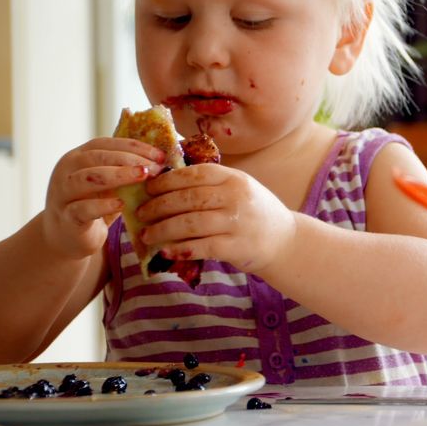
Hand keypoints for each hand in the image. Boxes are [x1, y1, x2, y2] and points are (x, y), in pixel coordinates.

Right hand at [41, 138, 165, 258]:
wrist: (67, 238)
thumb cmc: (93, 206)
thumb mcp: (108, 185)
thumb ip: (124, 171)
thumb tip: (161, 161)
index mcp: (77, 157)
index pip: (104, 144)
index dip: (133, 146)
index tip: (159, 155)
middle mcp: (66, 171)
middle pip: (96, 157)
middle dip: (129, 159)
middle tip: (155, 167)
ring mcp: (62, 194)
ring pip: (86, 178)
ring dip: (117, 175)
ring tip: (142, 176)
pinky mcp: (67, 217)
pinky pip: (83, 208)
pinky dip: (103, 205)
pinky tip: (122, 204)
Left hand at [136, 164, 296, 271]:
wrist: (285, 240)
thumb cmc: (254, 212)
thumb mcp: (239, 188)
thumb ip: (211, 184)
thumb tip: (164, 183)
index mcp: (234, 178)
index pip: (193, 174)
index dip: (166, 181)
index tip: (148, 188)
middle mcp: (236, 197)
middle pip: (187, 198)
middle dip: (158, 206)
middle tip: (141, 213)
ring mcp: (237, 223)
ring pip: (190, 223)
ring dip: (163, 229)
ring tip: (146, 234)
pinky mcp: (236, 247)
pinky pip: (201, 247)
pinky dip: (180, 249)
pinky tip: (166, 251)